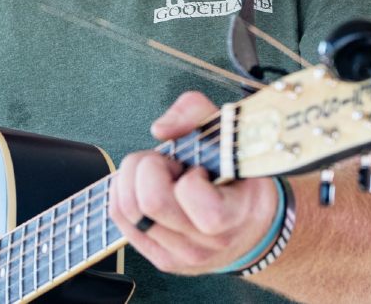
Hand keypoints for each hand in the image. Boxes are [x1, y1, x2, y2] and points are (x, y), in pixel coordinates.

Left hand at [108, 91, 281, 275]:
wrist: (251, 227)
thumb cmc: (239, 176)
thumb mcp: (230, 135)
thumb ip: (197, 113)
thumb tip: (160, 129)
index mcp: (234, 214)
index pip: (192, 196)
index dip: (187, 174)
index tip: (198, 168)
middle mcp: (207, 244)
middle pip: (149, 203)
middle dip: (148, 168)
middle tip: (169, 164)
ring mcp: (182, 256)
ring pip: (127, 209)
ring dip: (133, 179)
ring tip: (159, 175)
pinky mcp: (161, 258)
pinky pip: (119, 217)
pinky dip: (124, 190)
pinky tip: (146, 186)